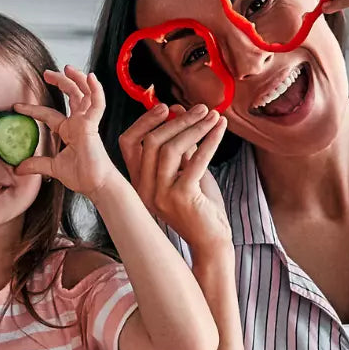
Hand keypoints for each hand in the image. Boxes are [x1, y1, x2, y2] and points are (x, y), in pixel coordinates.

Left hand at [14, 66, 120, 197]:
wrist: (96, 185)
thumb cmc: (82, 176)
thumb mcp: (52, 168)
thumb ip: (36, 164)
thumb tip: (18, 169)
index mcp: (69, 130)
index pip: (49, 114)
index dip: (34, 109)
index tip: (17, 106)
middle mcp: (78, 123)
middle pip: (71, 95)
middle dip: (60, 82)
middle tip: (46, 73)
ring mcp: (87, 122)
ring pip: (84, 93)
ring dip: (77, 79)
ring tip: (66, 68)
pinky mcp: (93, 126)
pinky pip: (97, 104)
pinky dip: (96, 90)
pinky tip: (90, 77)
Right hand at [118, 102, 231, 249]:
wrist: (211, 242)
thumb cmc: (200, 207)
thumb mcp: (186, 171)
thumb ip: (181, 146)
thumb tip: (179, 110)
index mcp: (139, 182)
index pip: (128, 144)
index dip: (144, 121)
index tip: (166, 107)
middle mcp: (144, 189)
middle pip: (152, 142)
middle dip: (178, 120)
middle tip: (201, 108)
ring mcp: (160, 195)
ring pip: (170, 149)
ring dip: (194, 127)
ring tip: (213, 116)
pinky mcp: (181, 198)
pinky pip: (195, 161)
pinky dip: (210, 141)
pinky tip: (220, 130)